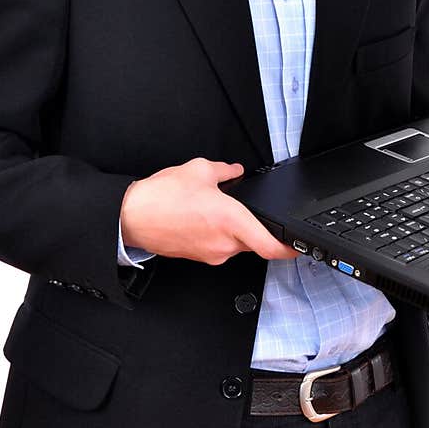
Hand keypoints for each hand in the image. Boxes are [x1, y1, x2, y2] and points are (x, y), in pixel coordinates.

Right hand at [120, 156, 299, 263]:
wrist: (130, 217)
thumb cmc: (161, 197)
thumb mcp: (199, 170)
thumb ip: (225, 171)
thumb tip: (236, 171)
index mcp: (231, 221)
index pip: (270, 245)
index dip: (289, 249)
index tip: (298, 246)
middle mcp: (224, 243)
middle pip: (253, 240)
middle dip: (253, 225)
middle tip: (240, 207)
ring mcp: (211, 254)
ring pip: (235, 243)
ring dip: (232, 228)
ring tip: (211, 208)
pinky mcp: (198, 257)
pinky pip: (218, 246)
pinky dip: (217, 233)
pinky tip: (200, 217)